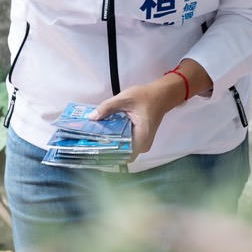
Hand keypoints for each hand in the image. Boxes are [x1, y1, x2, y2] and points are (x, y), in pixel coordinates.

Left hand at [90, 60, 207, 158]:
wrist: (161, 95)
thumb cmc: (146, 97)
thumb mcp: (125, 98)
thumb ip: (108, 107)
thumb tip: (91, 118)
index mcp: (142, 136)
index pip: (125, 156)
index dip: (109, 155)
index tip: (95, 150)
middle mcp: (143, 145)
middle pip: (122, 154)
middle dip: (106, 149)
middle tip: (90, 143)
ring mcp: (142, 144)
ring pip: (124, 150)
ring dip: (111, 145)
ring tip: (95, 138)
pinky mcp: (139, 140)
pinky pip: (126, 144)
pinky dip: (116, 140)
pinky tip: (105, 133)